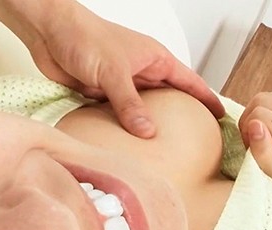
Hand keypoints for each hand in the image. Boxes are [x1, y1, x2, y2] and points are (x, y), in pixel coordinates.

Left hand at [0, 0, 223, 137]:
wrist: (48, 33)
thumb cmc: (85, 37)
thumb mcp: (113, 72)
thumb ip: (130, 104)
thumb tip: (150, 134)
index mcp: (155, 59)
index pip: (190, 83)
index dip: (207, 100)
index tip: (223, 119)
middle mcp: (142, 73)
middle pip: (168, 101)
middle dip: (180, 121)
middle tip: (196, 146)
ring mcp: (122, 85)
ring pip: (142, 112)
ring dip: (149, 130)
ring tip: (166, 155)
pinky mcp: (100, 95)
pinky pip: (118, 117)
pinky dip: (124, 131)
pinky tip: (130, 148)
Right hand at [238, 91, 271, 184]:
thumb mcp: (270, 171)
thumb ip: (260, 150)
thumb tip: (254, 124)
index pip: (258, 115)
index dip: (248, 127)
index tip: (252, 142)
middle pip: (261, 100)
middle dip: (252, 117)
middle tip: (258, 135)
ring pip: (268, 95)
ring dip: (262, 111)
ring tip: (268, 129)